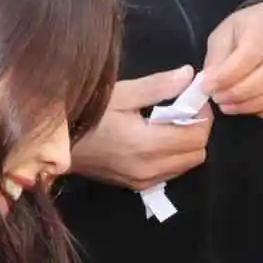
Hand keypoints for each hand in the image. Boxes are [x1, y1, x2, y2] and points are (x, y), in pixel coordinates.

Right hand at [71, 67, 213, 190]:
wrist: (60, 145)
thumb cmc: (88, 115)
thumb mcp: (122, 93)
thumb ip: (158, 86)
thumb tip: (189, 76)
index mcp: (147, 144)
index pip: (196, 136)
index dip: (202, 116)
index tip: (193, 99)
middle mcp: (150, 168)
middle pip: (197, 154)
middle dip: (197, 130)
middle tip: (184, 110)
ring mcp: (144, 181)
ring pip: (187, 165)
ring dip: (187, 145)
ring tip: (170, 124)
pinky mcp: (138, 186)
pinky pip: (171, 172)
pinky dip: (174, 156)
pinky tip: (159, 139)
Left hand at [203, 4, 262, 119]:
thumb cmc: (243, 33)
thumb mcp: (223, 36)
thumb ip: (216, 59)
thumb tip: (210, 84)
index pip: (249, 56)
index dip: (226, 76)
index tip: (207, 87)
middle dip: (239, 94)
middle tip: (219, 100)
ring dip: (251, 106)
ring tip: (230, 106)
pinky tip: (251, 108)